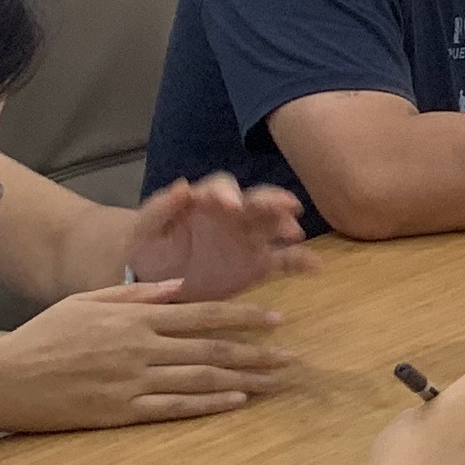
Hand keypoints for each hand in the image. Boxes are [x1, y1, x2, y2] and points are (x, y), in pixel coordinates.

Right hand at [0, 281, 295, 431]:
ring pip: (201, 380)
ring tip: (276, 382)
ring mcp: (133, 382)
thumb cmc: (42, 336)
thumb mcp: (87, 300)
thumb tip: (177, 288)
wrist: (2, 378)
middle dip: (257, 353)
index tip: (277, 319)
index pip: (203, 315)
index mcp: (135, 318)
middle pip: (212, 350)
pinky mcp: (121, 412)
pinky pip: (174, 408)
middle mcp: (141, 348)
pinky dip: (208, 405)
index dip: (244, 317)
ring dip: (244, 380)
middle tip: (293, 358)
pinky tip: (235, 402)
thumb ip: (136, 294)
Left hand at [120, 173, 316, 304]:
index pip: (222, 187)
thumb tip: (182, 186)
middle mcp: (235, 215)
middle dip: (272, 201)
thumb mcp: (147, 228)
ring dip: (287, 224)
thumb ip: (161, 208)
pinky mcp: (258, 265)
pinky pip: (284, 261)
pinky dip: (302, 261)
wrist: (156, 279)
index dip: (228, 193)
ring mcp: (249, 239)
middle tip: (287, 205)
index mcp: (207, 201)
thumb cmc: (150, 246)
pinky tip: (317, 266)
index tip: (231, 205)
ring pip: (275, 225)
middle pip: (258, 200)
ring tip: (295, 234)